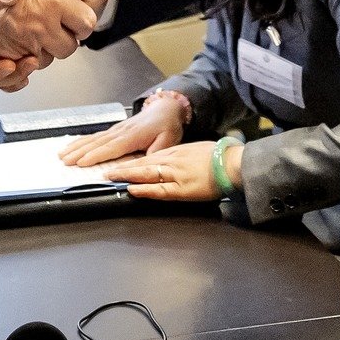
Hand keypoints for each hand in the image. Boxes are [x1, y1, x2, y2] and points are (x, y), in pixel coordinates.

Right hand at [61, 96, 185, 165]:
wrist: (166, 108)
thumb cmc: (167, 125)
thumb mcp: (168, 141)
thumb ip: (155, 153)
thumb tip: (144, 165)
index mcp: (133, 136)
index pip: (111, 148)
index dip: (96, 155)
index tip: (82, 162)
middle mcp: (121, 132)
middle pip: (97, 143)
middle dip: (80, 152)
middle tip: (65, 161)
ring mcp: (116, 130)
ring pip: (93, 139)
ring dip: (77, 147)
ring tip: (63, 154)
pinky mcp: (114, 130)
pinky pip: (95, 136)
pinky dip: (82, 141)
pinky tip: (73, 145)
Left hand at [101, 140, 232, 200]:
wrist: (233, 163)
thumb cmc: (218, 157)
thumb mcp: (195, 150)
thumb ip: (180, 155)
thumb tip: (168, 161)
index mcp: (176, 152)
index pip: (148, 156)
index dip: (131, 160)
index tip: (117, 163)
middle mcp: (172, 160)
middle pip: (142, 164)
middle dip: (123, 167)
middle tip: (106, 170)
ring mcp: (175, 174)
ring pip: (146, 174)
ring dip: (127, 176)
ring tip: (111, 178)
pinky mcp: (182, 188)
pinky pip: (159, 189)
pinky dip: (144, 189)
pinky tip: (132, 189)